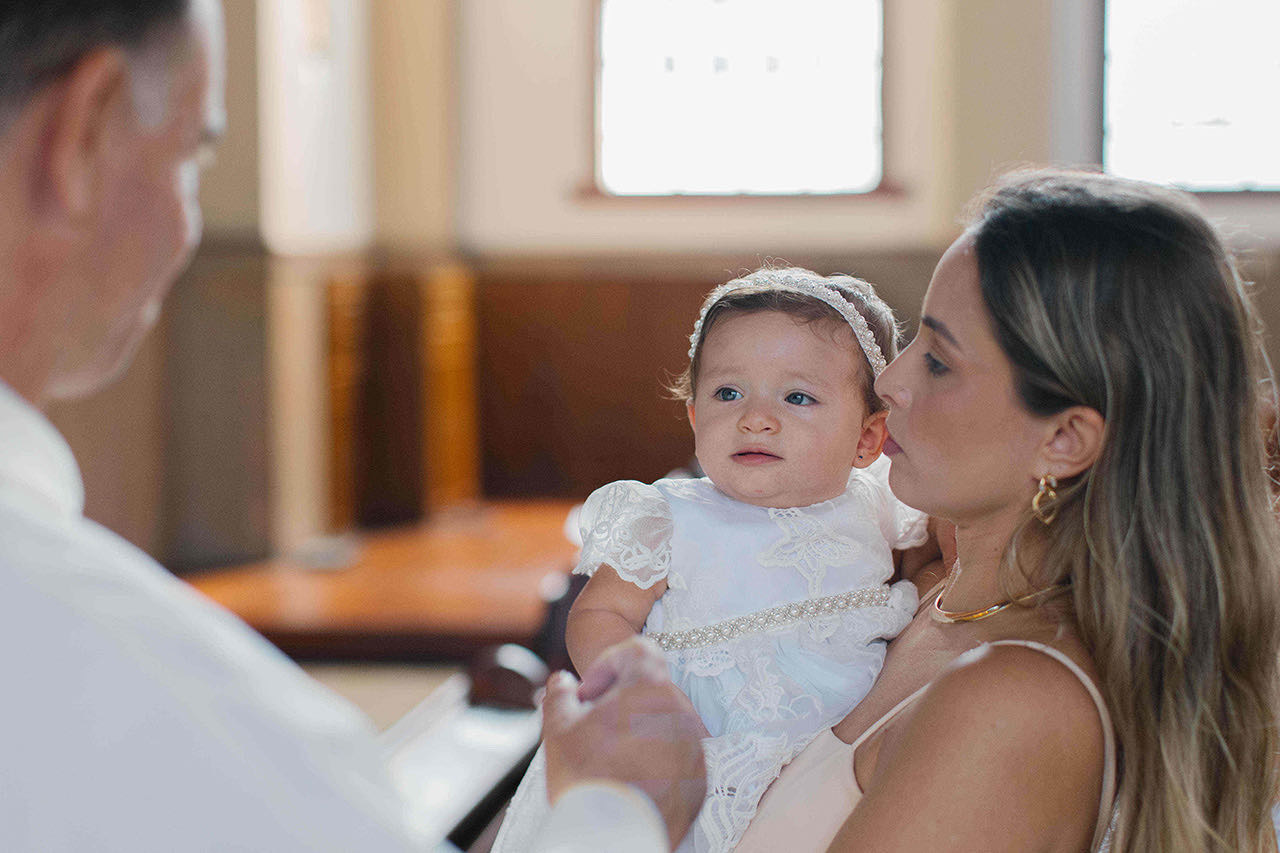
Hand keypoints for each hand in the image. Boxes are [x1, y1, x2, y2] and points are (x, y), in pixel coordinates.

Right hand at [542, 638, 706, 847]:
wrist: (613, 837)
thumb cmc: (585, 777)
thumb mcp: (558, 727)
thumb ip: (560, 693)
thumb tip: (563, 682)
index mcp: (651, 689)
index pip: (638, 650)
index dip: (609, 664)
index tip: (590, 694)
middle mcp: (681, 712)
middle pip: (651, 690)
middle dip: (620, 701)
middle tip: (593, 727)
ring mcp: (694, 747)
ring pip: (665, 724)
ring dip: (639, 730)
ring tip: (609, 758)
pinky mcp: (699, 779)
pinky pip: (677, 757)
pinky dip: (655, 760)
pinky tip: (629, 780)